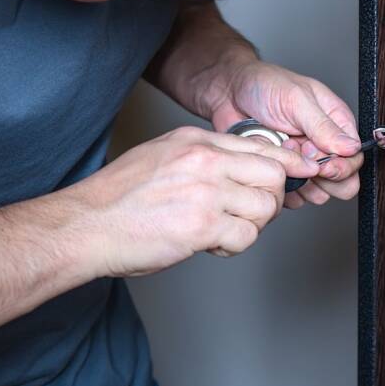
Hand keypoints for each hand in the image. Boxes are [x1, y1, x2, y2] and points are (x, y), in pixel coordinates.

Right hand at [75, 126, 319, 276]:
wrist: (86, 225)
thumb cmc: (118, 198)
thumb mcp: (161, 156)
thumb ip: (200, 156)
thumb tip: (236, 166)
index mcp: (195, 140)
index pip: (261, 145)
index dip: (285, 164)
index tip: (299, 173)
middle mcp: (205, 160)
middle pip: (272, 173)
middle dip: (270, 197)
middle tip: (250, 213)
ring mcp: (206, 191)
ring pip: (265, 206)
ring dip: (253, 225)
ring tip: (225, 231)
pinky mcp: (203, 225)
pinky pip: (247, 235)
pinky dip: (236, 245)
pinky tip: (213, 243)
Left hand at [206, 60, 363, 209]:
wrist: (228, 93)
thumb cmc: (264, 85)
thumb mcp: (297, 99)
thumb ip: (323, 126)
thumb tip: (351, 147)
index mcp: (336, 123)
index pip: (354, 157)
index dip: (341, 166)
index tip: (322, 163)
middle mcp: (323, 145)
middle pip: (343, 180)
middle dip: (324, 178)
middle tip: (304, 162)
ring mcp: (303, 161)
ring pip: (319, 192)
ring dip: (301, 181)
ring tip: (283, 155)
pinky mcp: (284, 173)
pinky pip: (294, 196)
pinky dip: (284, 188)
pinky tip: (273, 167)